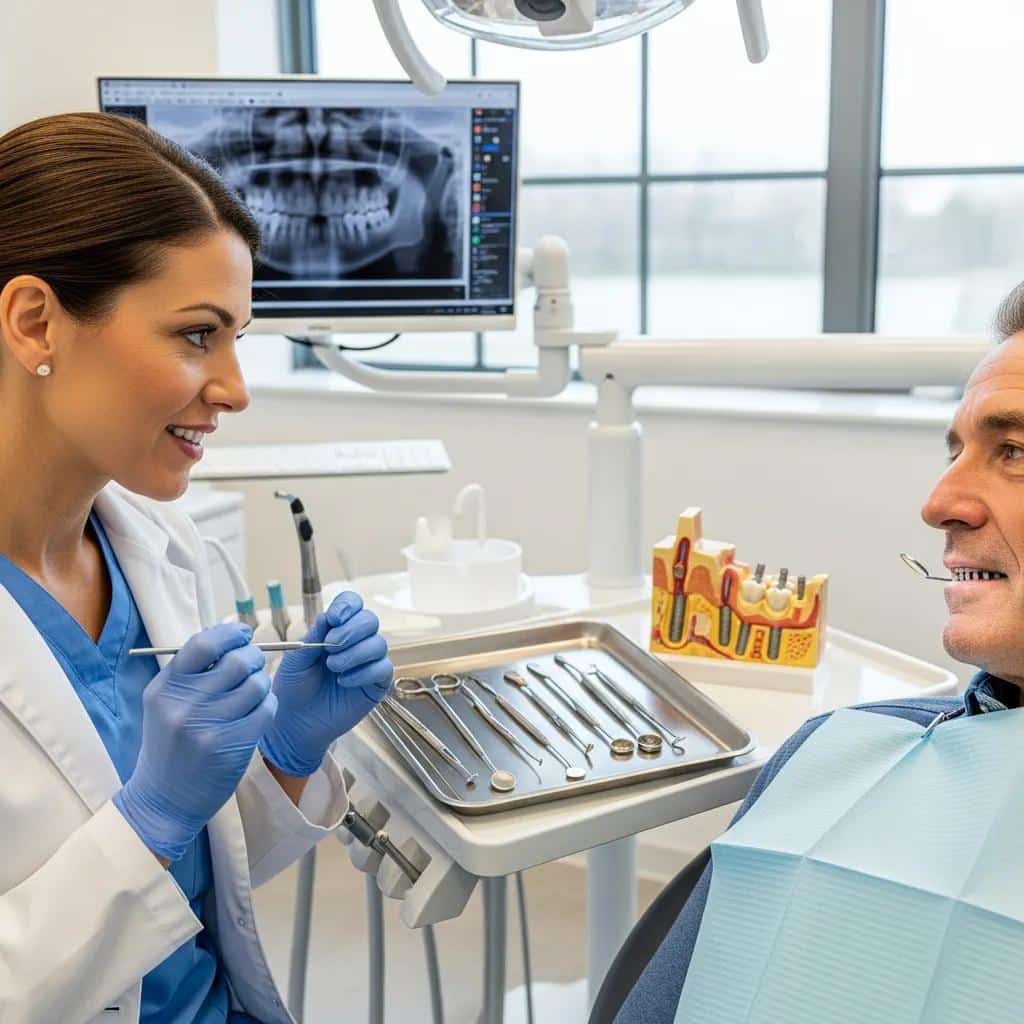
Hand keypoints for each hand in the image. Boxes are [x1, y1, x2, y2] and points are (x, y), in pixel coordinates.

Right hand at [113, 623, 276, 861]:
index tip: (243, 634)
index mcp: (166, 688)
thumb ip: (191, 671)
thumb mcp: (165, 703)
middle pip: (238, 661)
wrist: (164, 799)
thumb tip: (230, 635)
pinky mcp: (233, 746)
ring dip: (262, 683)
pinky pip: (267, 709)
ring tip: (253, 691)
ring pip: (257, 684)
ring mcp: (209, 727)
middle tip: (252, 664)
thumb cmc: (170, 744)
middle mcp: (184, 705)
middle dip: (253, 657)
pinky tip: (257, 711)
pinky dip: (268, 705)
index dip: (230, 633)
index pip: (204, 644)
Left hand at [259, 592, 392, 776]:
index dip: (348, 605)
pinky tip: (343, 682)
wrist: (295, 723)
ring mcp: (369, 663)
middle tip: (330, 646)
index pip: (353, 604)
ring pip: (378, 644)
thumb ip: (313, 636)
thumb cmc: (293, 687)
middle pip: (370, 620)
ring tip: (333, 667)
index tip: (334, 618)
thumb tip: (328, 616)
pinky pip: (382, 669)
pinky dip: (362, 673)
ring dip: (354, 653)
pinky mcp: (377, 684)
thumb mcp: (296, 659)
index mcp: (336, 630)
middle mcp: (357, 642)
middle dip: (351, 630)